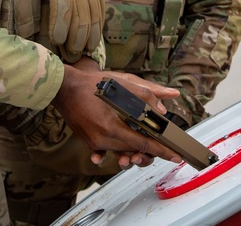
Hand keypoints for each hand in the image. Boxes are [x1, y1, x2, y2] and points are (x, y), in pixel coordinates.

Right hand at [51, 62, 182, 165]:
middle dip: (149, 151)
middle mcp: (102, 138)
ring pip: (122, 150)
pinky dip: (118, 147)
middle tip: (163, 148)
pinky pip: (108, 148)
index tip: (176, 156)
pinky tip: (123, 149)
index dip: (162, 150)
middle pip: (133, 150)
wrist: (65, 88)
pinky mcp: (88, 142)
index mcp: (112, 126)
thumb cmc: (93, 84)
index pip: (144, 143)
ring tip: (143, 145)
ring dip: (134, 149)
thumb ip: (145, 96)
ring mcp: (94, 142)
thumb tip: (162, 109)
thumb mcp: (123, 84)